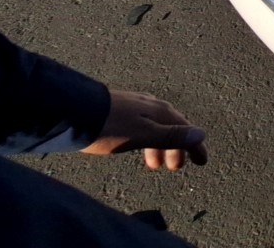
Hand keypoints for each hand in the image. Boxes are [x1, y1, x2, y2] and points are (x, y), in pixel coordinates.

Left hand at [81, 90, 207, 170]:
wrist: (71, 111)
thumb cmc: (108, 126)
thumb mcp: (143, 135)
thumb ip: (171, 136)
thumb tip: (201, 135)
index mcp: (159, 111)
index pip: (185, 129)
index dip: (195, 146)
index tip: (201, 162)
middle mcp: (150, 105)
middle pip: (171, 127)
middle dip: (177, 148)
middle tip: (174, 168)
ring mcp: (134, 106)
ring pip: (155, 127)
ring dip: (159, 146)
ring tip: (154, 163)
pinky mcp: (118, 109)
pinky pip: (142, 125)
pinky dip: (147, 139)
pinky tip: (136, 144)